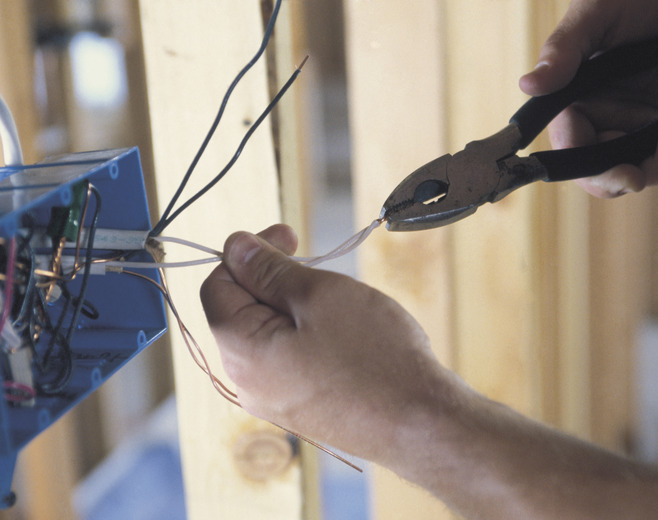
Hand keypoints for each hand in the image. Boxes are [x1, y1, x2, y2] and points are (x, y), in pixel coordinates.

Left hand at [199, 224, 454, 462]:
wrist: (421, 423)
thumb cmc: (375, 357)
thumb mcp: (319, 294)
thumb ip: (269, 269)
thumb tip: (235, 247)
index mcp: (241, 353)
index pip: (216, 286)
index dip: (247, 253)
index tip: (288, 236)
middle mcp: (248, 384)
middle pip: (241, 312)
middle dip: (273, 280)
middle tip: (319, 268)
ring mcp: (275, 402)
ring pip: (268, 335)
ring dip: (294, 307)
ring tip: (340, 303)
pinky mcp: (301, 411)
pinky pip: (289, 360)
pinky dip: (308, 335)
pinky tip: (345, 333)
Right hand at [519, 0, 657, 196]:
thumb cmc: (637, 1)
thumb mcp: (596, 16)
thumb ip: (563, 51)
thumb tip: (528, 85)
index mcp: (575, 104)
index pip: (572, 150)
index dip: (593, 169)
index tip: (626, 172)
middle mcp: (604, 124)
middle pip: (611, 174)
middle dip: (641, 171)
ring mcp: (640, 130)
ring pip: (654, 169)